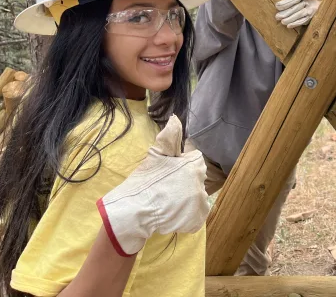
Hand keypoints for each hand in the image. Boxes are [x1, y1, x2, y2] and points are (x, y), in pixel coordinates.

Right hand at [96, 115, 208, 255]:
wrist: (134, 210)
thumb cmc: (144, 181)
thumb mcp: (155, 155)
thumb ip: (169, 137)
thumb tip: (175, 118)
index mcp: (194, 165)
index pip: (195, 161)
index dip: (182, 166)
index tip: (170, 174)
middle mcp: (201, 182)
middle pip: (196, 179)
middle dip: (184, 182)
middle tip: (166, 189)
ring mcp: (200, 201)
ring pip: (195, 196)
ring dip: (185, 199)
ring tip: (167, 202)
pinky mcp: (197, 217)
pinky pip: (196, 214)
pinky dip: (186, 214)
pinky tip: (171, 213)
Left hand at [274, 0, 327, 28]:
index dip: (285, 3)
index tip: (277, 6)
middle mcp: (309, 2)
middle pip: (295, 8)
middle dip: (285, 13)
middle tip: (277, 16)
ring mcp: (311, 10)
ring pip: (299, 15)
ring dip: (290, 19)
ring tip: (282, 22)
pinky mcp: (313, 17)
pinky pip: (304, 21)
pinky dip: (296, 24)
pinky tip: (289, 26)